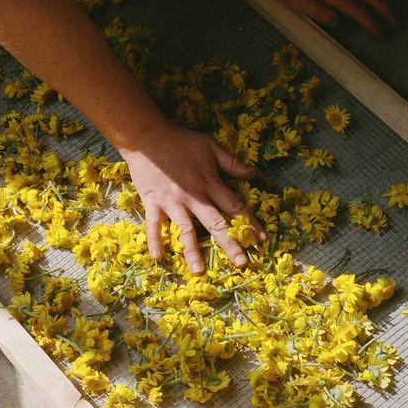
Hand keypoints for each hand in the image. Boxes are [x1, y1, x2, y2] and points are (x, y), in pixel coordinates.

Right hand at [118, 121, 265, 273]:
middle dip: (230, 244)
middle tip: (242, 263)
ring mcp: (172, 202)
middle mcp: (193, 197)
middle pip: (215, 224)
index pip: (234, 207)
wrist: (146, 136)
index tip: (261, 239)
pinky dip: (155, 241)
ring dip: (192, 252)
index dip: (249, 223)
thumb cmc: (180, 141)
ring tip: (199, 272)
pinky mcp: (153, 203)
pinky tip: (158, 258)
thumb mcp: (210, 146)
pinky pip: (153, 226)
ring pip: (185, 231)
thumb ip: (232, 162)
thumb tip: (256, 173)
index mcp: (209, 183)